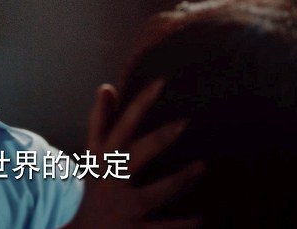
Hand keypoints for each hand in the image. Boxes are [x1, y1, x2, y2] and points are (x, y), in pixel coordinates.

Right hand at [63, 79, 202, 228]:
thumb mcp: (92, 155)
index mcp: (101, 158)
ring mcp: (122, 207)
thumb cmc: (94, 186)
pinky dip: (184, 225)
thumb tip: (107, 87)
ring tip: (202, 166)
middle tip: (184, 122)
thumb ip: (101, 122)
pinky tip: (203, 218)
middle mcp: (110, 180)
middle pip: (133, 155)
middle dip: (158, 139)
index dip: (138, 103)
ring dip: (179, 180)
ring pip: (154, 192)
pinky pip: (164, 228)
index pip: (116, 124)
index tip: (161, 81)